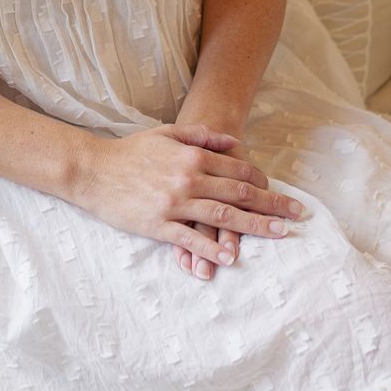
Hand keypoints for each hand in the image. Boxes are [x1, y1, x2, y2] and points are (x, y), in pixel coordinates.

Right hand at [74, 121, 305, 277]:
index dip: (265, 182)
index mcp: (193, 156)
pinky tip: (232, 256)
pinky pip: (192, 239)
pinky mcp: (159, 225)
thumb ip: (202, 136)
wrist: (93, 170)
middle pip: (241, 193)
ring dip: (255, 226)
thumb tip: (234, 142)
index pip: (239, 169)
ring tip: (280, 234)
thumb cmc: (130, 151)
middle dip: (273, 205)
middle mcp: (189, 179)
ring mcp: (175, 203)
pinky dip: (213, 248)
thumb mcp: (167, 133)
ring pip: (224, 216)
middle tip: (298, 216)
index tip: (281, 194)